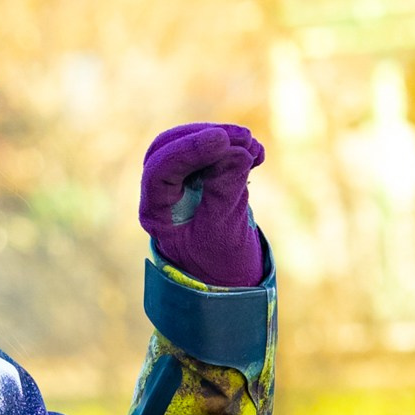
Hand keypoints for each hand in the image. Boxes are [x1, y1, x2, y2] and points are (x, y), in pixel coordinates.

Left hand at [139, 122, 264, 287]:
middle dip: (206, 136)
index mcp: (155, 212)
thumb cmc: (218, 266)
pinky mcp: (201, 176)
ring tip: (255, 146)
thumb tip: (238, 151)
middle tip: (243, 138)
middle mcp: (160, 192)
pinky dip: (235, 148)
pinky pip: (212, 152)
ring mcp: (180, 181)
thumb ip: (226, 193)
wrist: (228, 278)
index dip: (189, 150)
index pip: (160, 170)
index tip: (222, 141)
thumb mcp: (223, 235)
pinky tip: (259, 154)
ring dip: (224, 138)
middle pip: (169, 146)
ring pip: (191, 142)